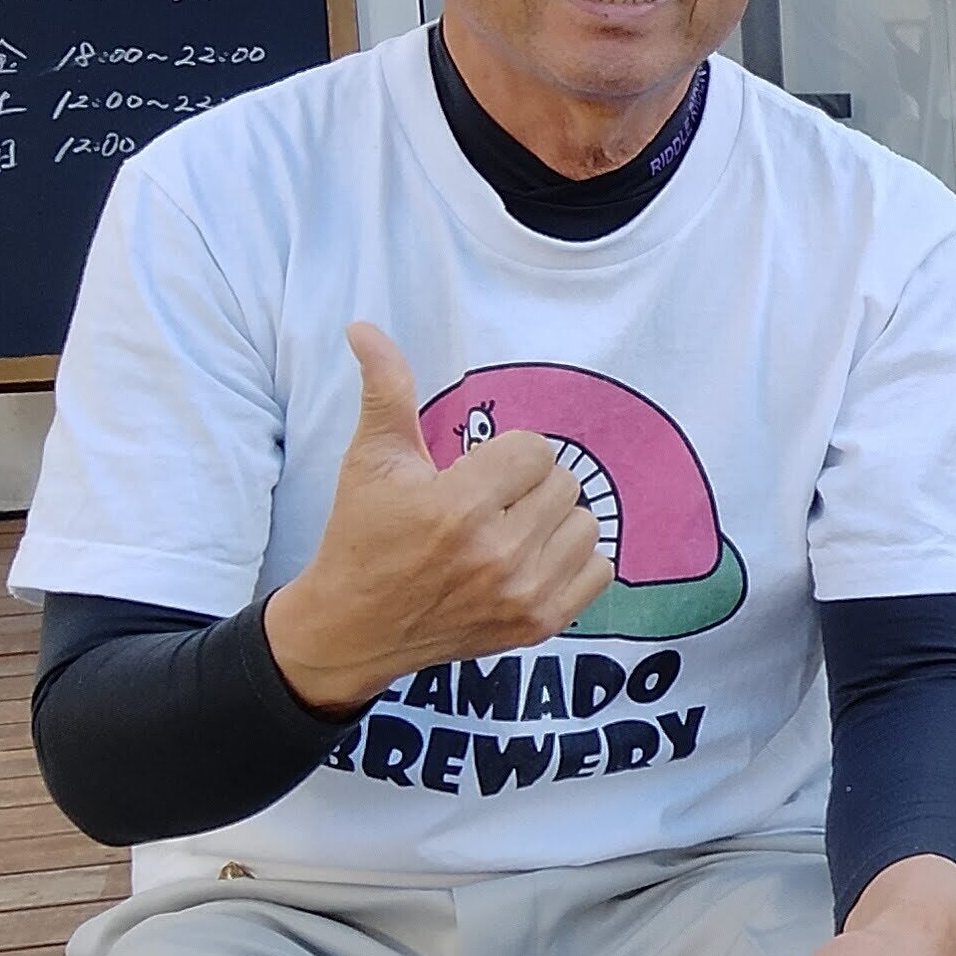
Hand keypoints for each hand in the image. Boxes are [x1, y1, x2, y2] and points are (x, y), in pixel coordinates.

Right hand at [262, 323, 609, 713]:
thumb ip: (386, 390)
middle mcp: (497, 554)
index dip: (504, 456)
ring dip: (553, 521)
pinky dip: (573, 560)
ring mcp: (522, 595)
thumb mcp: (371, 459)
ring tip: (509, 530)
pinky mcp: (540, 625)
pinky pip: (599, 569)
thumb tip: (364, 328)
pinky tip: (531, 559)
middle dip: (528, 486)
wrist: (356, 628)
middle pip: (564, 483)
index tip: (473, 475)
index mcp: (457, 506)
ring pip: (586, 523)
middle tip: (489, 503)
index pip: (536, 449)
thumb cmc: (364, 536)